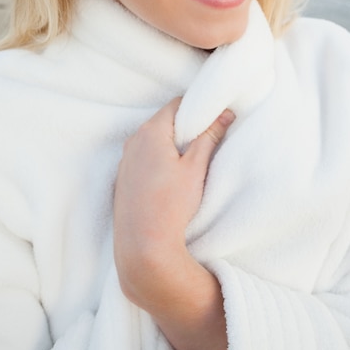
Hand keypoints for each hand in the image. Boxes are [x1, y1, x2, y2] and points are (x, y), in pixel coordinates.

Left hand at [113, 97, 234, 310]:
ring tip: (191, 160)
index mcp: (151, 132)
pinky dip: (158, 157)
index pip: (176, 104)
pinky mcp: (123, 177)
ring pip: (153, 139)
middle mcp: (133, 141)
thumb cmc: (171, 204)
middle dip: (185, 126)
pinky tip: (171, 176)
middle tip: (207, 138)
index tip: (213, 117)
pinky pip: (143, 156)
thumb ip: (210, 137)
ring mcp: (125, 159)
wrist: (142, 244)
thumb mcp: (197, 168)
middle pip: (163, 121)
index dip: (197, 107)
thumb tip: (225, 114)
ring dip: (172, 142)